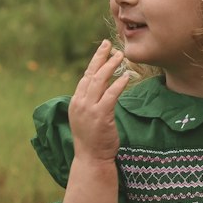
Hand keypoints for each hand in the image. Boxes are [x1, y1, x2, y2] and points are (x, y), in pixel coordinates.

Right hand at [68, 40, 131, 162]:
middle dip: (101, 57)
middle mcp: (80, 103)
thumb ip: (91, 103)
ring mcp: (89, 109)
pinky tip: (126, 76)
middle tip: (109, 44)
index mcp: (76, 102)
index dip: (94, 61)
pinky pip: (110, 95)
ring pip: (99, 81)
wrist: (91, 158)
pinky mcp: (100, 116)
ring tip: (120, 56)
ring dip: (110, 66)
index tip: (103, 49)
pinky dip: (118, 84)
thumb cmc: (92, 139)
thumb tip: (102, 89)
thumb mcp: (86, 117)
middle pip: (91, 74)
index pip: (85, 77)